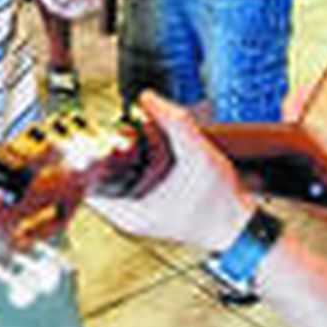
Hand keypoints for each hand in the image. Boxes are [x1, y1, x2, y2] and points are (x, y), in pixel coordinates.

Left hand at [89, 93, 251, 251]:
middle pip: (94, 178)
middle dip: (100, 151)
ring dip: (113, 159)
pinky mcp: (146, 211)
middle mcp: (126, 218)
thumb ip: (176, 124)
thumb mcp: (200, 155)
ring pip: (109, 181)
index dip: (85, 153)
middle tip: (108, 129)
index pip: (85, 181)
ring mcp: (135, 216)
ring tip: (122, 138)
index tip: (92, 132)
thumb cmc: (222, 201)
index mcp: (128, 213)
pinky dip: (127, 168)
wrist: (241, 228)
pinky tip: (138, 152)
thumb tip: (148, 98)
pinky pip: (125, 185)